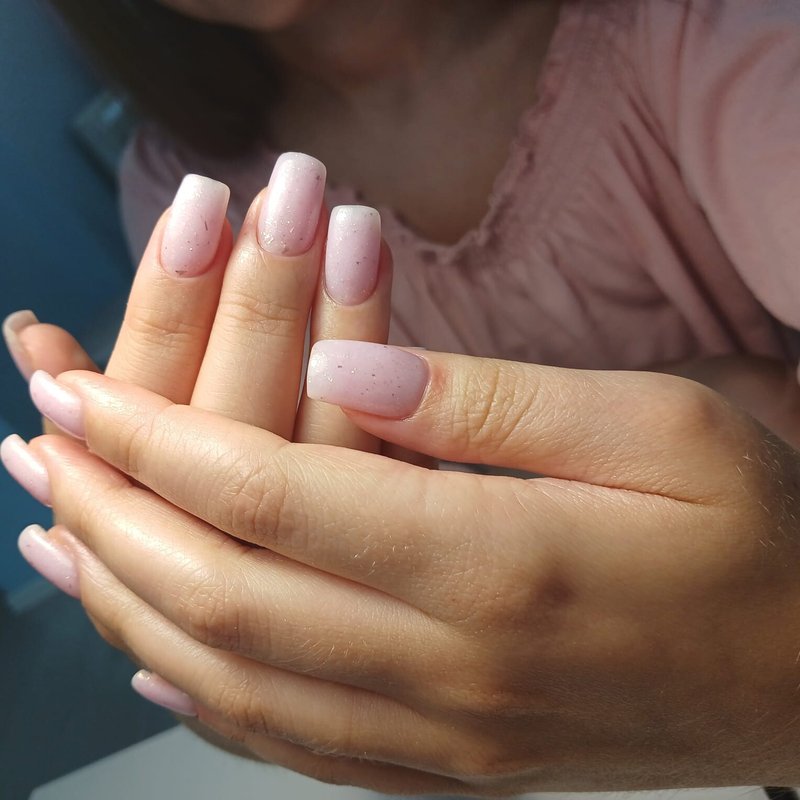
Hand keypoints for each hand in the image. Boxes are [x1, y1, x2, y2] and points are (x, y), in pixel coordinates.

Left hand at [20, 347, 799, 793]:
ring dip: (125, 598)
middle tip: (39, 448)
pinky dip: (199, 689)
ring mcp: (444, 735)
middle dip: (110, 512)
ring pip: (233, 677)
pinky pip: (288, 739)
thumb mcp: (654, 424)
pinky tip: (150, 644)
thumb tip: (339, 370)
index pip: (272, 496)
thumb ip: (486, 399)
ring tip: (54, 535)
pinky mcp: (450, 765)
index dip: (158, 439)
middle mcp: (451, 667)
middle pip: (222, 592)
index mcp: (499, 564)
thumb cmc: (751, 531)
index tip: (81, 389)